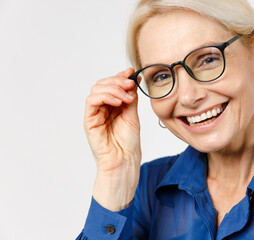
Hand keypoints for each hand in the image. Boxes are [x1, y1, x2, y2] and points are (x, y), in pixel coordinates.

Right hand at [84, 68, 140, 209]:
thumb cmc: (128, 142)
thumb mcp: (133, 115)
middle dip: (117, 80)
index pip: (113, 85)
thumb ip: (131, 98)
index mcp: (113, 105)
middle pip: (103, 84)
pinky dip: (105, 97)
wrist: (124, 160)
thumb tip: (133, 80)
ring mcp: (95, 113)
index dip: (120, 76)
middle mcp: (103, 107)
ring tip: (127, 96)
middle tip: (130, 83)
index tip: (132, 72)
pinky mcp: (89, 120)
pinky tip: (119, 102)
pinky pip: (92, 101)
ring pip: (97, 89)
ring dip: (113, 88)